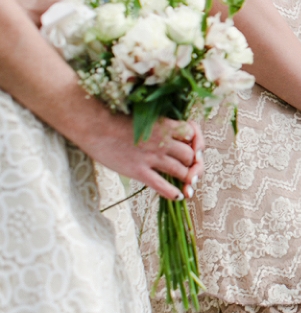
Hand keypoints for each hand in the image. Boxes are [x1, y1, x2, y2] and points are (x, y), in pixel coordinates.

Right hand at [77, 116, 204, 199]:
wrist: (93, 124)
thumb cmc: (115, 116)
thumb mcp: (145, 115)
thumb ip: (160, 124)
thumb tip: (172, 132)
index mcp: (165, 124)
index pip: (192, 134)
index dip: (195, 142)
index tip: (193, 146)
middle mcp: (163, 141)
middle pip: (191, 155)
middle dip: (194, 163)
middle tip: (191, 168)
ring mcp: (152, 157)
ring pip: (181, 171)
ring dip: (188, 178)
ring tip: (189, 184)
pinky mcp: (139, 171)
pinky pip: (162, 186)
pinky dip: (173, 193)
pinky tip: (178, 196)